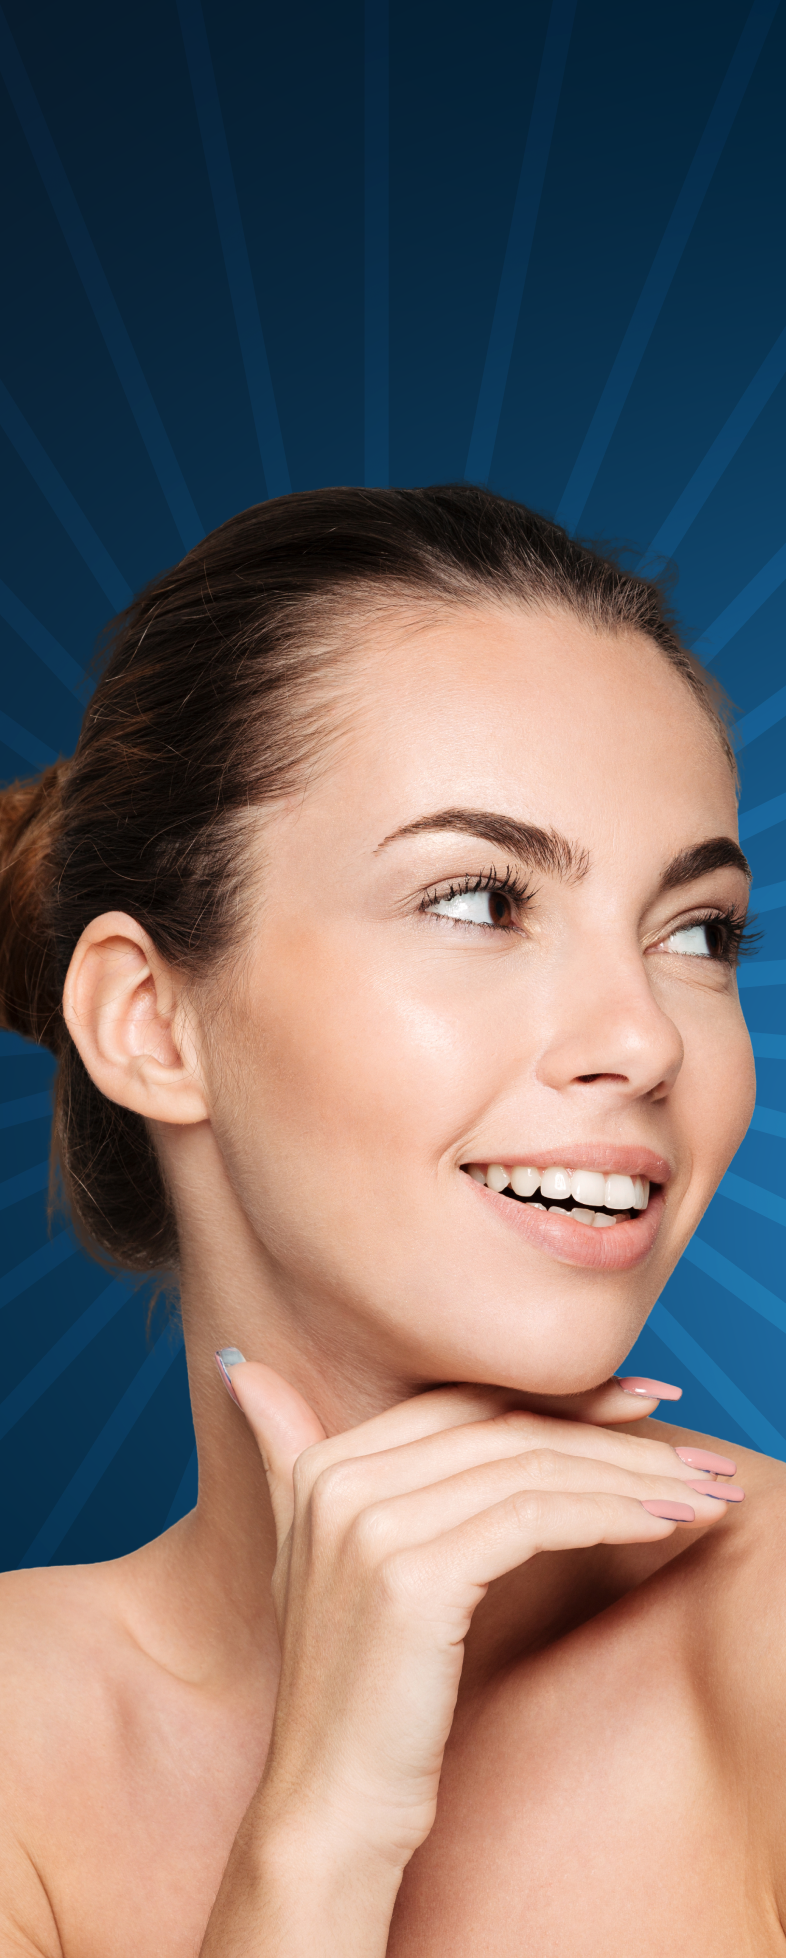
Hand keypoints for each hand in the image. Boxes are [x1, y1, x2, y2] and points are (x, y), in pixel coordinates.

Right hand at [222, 1363, 737, 1874]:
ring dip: (633, 1476)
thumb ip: (288, 1458)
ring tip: (701, 1490)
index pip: (465, 1401)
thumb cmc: (351, 1690)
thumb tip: (246, 1368)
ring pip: (531, 1466)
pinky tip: (662, 1525)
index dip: (561, 1397)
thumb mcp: (311, 1560)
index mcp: (321, 1465)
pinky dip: (611, 1513)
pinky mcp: (413, 1575)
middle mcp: (336, 1480)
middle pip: (504, 1426)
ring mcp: (369, 1524)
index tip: (640, 1404)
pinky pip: (536, 1518)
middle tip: (693, 1446)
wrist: (329, 1802)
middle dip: (612, 1431)